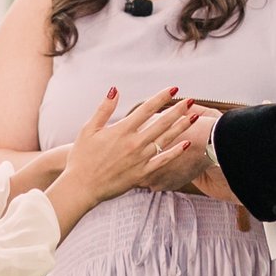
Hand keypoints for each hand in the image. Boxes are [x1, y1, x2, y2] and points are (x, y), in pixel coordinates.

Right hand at [45, 88, 210, 236]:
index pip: (146, 109)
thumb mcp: (88, 129)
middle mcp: (134, 144)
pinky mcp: (141, 174)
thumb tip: (115, 89)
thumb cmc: (82, 157)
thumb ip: (104, 109)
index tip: (174, 88)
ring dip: (181, 127)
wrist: (81, 187)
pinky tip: (186, 144)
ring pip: (165, 140)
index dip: (161, 97)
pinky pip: (162, 161)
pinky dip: (175, 152)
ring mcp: (139, 159)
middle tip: (191, 100)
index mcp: (121, 130)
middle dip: (178, 110)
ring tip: (193, 116)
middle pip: (161, 123)